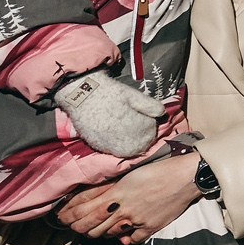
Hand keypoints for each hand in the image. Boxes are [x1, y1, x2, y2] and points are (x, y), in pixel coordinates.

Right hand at [53, 69, 168, 156]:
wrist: (82, 95)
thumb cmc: (110, 93)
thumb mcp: (133, 94)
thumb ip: (149, 105)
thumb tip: (162, 113)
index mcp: (134, 128)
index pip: (150, 134)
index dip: (150, 124)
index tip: (145, 116)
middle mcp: (122, 141)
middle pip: (140, 146)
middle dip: (143, 136)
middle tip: (137, 123)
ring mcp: (108, 145)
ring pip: (127, 151)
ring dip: (131, 143)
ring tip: (127, 129)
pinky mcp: (97, 146)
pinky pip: (113, 151)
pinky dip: (118, 144)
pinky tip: (115, 133)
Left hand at [61, 155, 200, 244]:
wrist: (186, 176)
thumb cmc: (158, 169)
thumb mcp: (128, 174)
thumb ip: (109, 187)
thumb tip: (91, 198)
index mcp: (116, 193)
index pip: (84, 209)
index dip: (70, 214)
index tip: (62, 216)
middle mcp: (123, 210)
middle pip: (92, 226)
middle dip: (78, 227)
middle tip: (72, 225)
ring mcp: (136, 221)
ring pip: (108, 233)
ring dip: (98, 233)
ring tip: (93, 229)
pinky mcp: (150, 227)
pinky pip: (131, 238)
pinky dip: (124, 239)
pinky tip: (122, 236)